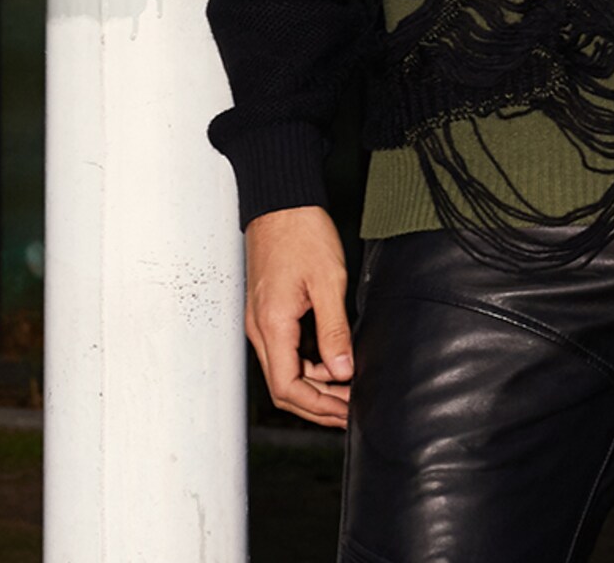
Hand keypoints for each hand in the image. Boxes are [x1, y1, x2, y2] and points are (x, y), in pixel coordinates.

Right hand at [242, 204, 354, 427]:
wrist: (281, 201)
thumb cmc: (301, 233)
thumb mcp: (326, 282)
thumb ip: (334, 330)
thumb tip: (342, 371)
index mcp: (272, 325)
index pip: (288, 387)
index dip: (317, 407)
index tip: (346, 413)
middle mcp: (261, 328)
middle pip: (284, 386)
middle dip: (318, 404)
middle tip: (352, 410)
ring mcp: (263, 320)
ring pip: (286, 368)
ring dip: (316, 384)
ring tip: (349, 389)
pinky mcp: (270, 311)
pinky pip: (286, 349)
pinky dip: (310, 363)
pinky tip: (334, 361)